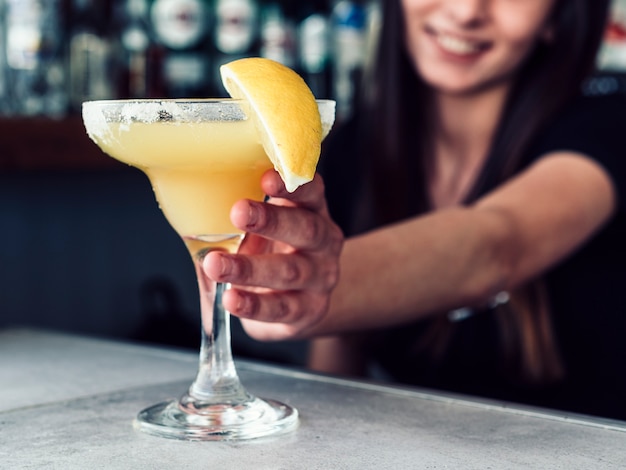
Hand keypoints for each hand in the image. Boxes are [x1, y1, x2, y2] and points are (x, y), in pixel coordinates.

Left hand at [202, 170, 343, 340]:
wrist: (303, 300)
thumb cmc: (275, 252)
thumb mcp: (264, 228)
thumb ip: (240, 219)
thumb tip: (193, 212)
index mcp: (313, 210)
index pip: (311, 192)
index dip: (292, 186)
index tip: (267, 178)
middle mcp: (324, 241)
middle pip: (306, 228)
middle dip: (271, 220)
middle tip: (238, 212)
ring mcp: (321, 277)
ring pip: (290, 271)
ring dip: (250, 268)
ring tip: (215, 264)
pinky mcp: (311, 310)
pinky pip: (282, 308)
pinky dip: (254, 304)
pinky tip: (230, 298)